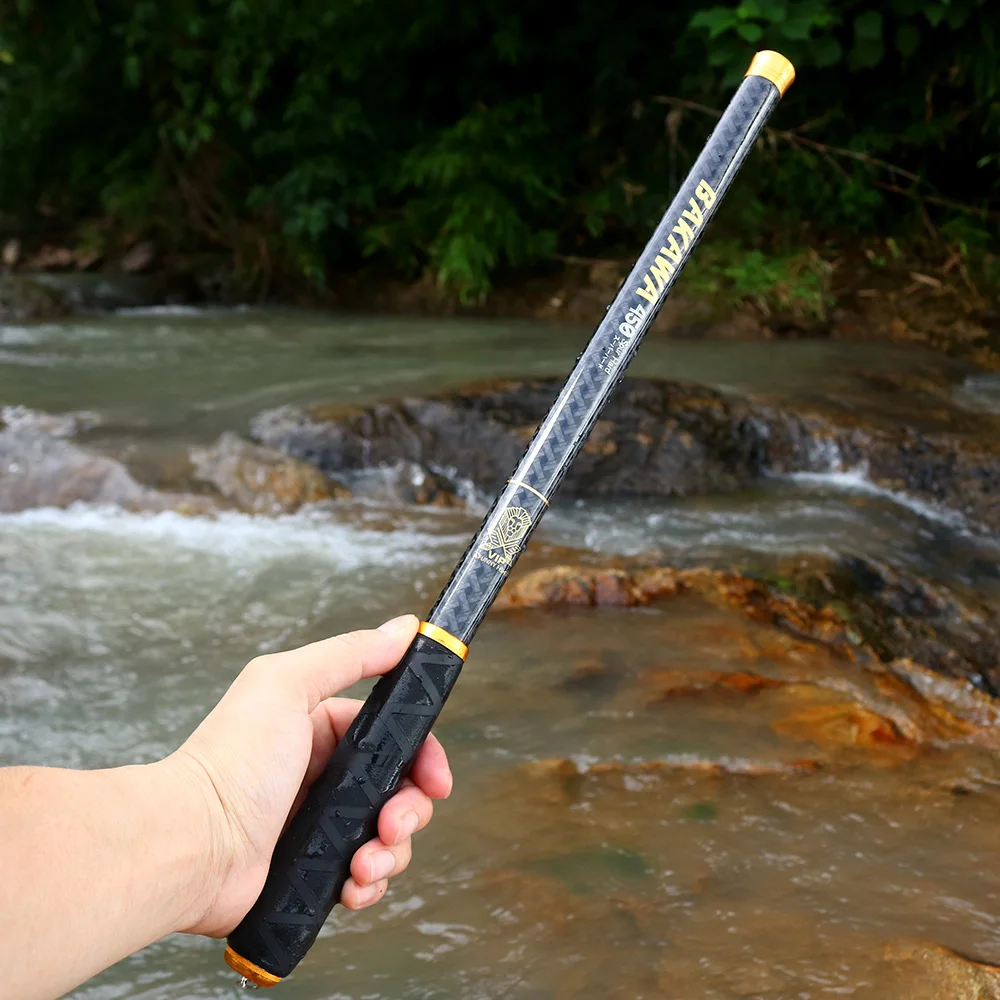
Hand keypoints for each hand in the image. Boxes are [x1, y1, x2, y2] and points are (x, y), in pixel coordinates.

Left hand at [165, 614, 450, 936]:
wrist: (190, 846)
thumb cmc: (231, 761)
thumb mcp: (289, 686)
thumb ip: (350, 655)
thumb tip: (404, 628)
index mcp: (321, 730)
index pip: (394, 738)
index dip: (423, 757)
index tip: (437, 778)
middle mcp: (323, 777)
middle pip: (399, 791)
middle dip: (411, 811)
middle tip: (394, 824)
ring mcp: (318, 826)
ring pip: (387, 838)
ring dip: (391, 852)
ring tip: (364, 861)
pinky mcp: (311, 871)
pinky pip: (362, 878)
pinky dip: (368, 884)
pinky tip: (352, 884)